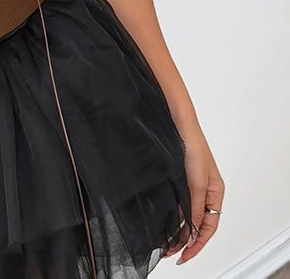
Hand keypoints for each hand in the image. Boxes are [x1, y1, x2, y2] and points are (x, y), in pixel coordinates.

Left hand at [163, 126, 224, 264]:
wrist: (176, 123)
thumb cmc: (191, 146)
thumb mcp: (195, 180)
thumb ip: (195, 206)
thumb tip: (194, 231)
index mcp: (215, 193)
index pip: (209, 226)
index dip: (197, 244)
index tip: (185, 255)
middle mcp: (204, 192)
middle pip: (198, 224)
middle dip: (185, 241)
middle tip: (169, 253)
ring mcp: (190, 186)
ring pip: (186, 216)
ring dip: (177, 231)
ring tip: (164, 244)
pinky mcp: (177, 180)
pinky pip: (177, 204)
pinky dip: (172, 217)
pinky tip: (163, 224)